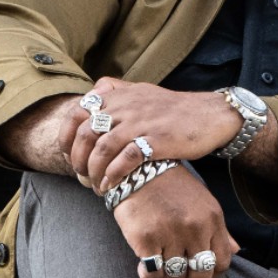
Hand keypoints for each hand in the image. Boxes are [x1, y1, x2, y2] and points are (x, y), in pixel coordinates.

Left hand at [67, 78, 242, 193]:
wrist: (211, 115)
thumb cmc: (175, 109)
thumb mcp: (143, 92)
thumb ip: (118, 92)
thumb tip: (94, 97)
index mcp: (121, 95)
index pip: (78, 111)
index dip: (67, 135)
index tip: (68, 155)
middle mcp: (127, 106)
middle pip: (86, 133)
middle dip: (78, 158)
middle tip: (80, 176)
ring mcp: (141, 123)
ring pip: (102, 148)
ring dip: (94, 171)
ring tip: (96, 186)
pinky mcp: (156, 140)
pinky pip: (126, 159)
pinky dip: (113, 175)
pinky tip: (111, 185)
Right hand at [111, 164, 238, 277]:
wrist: (138, 167)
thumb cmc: (171, 187)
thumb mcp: (202, 202)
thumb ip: (219, 230)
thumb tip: (235, 251)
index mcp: (212, 218)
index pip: (222, 262)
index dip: (211, 274)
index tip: (197, 272)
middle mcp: (195, 227)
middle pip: (201, 275)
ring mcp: (171, 233)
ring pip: (175, 276)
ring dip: (166, 277)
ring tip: (159, 265)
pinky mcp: (147, 238)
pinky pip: (153, 273)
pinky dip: (148, 275)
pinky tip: (144, 265)